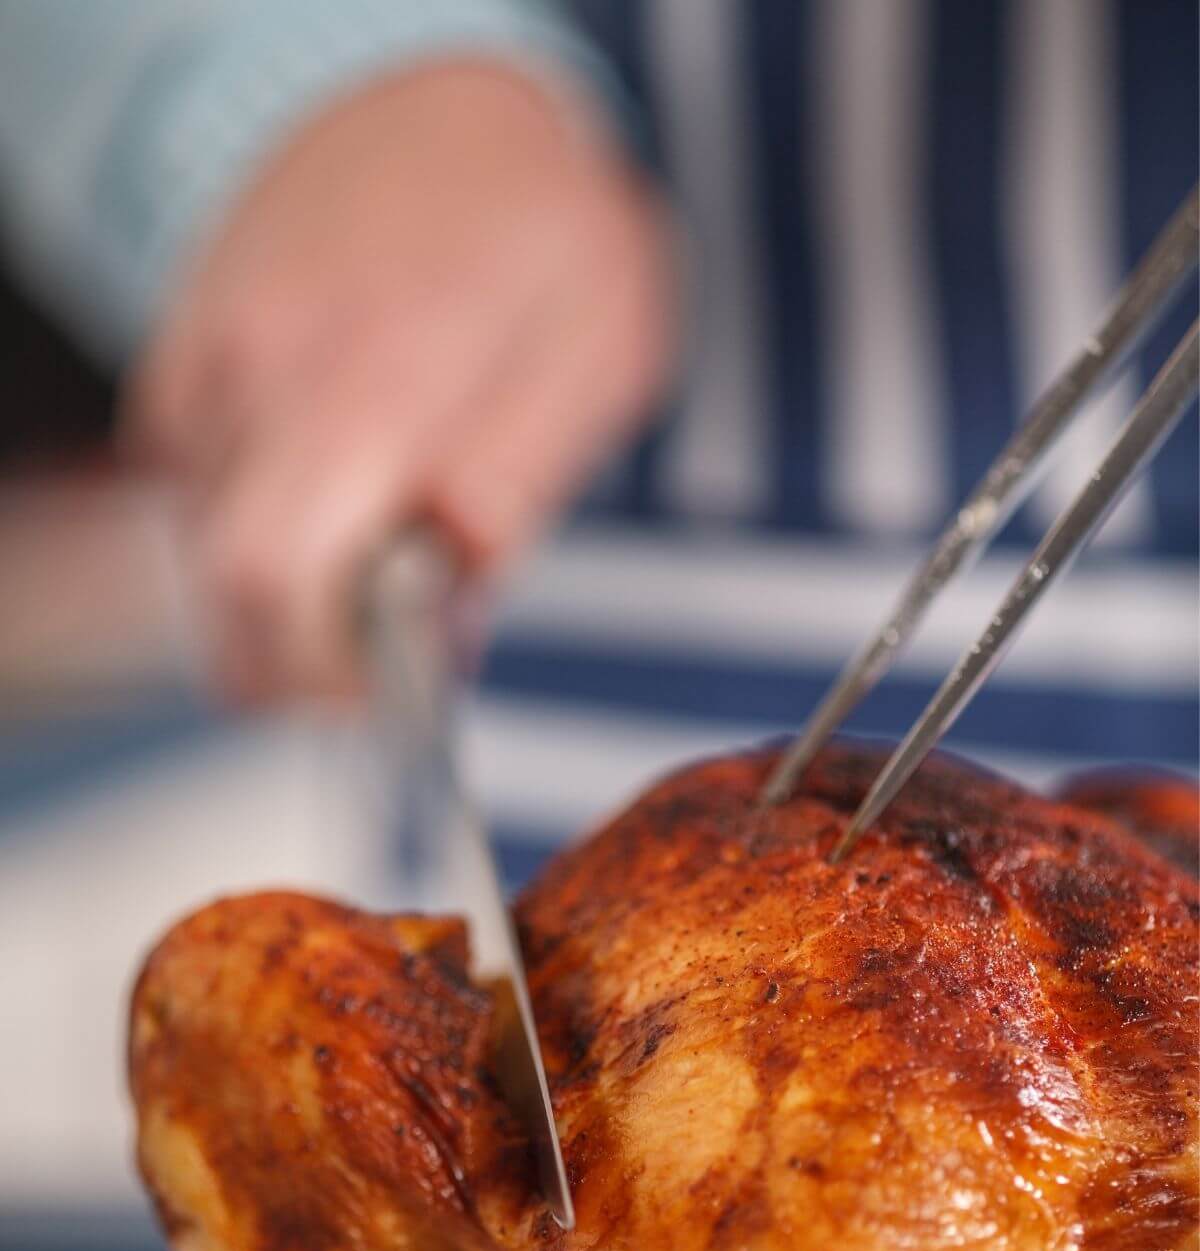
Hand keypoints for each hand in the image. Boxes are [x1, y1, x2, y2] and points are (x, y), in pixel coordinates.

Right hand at [128, 60, 674, 699]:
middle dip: (307, 658)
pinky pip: (197, 503)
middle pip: (227, 591)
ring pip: (212, 557)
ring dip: (297, 584)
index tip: (393, 687)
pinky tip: (335, 478)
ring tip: (382, 519)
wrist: (423, 104)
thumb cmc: (534, 222)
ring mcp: (206, 366)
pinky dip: (265, 527)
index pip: (280, 575)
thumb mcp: (600, 345)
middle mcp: (264, 365)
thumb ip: (522, 480)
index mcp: (378, 365)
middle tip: (389, 647)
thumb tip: (451, 599)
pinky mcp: (174, 373)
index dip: (324, 673)